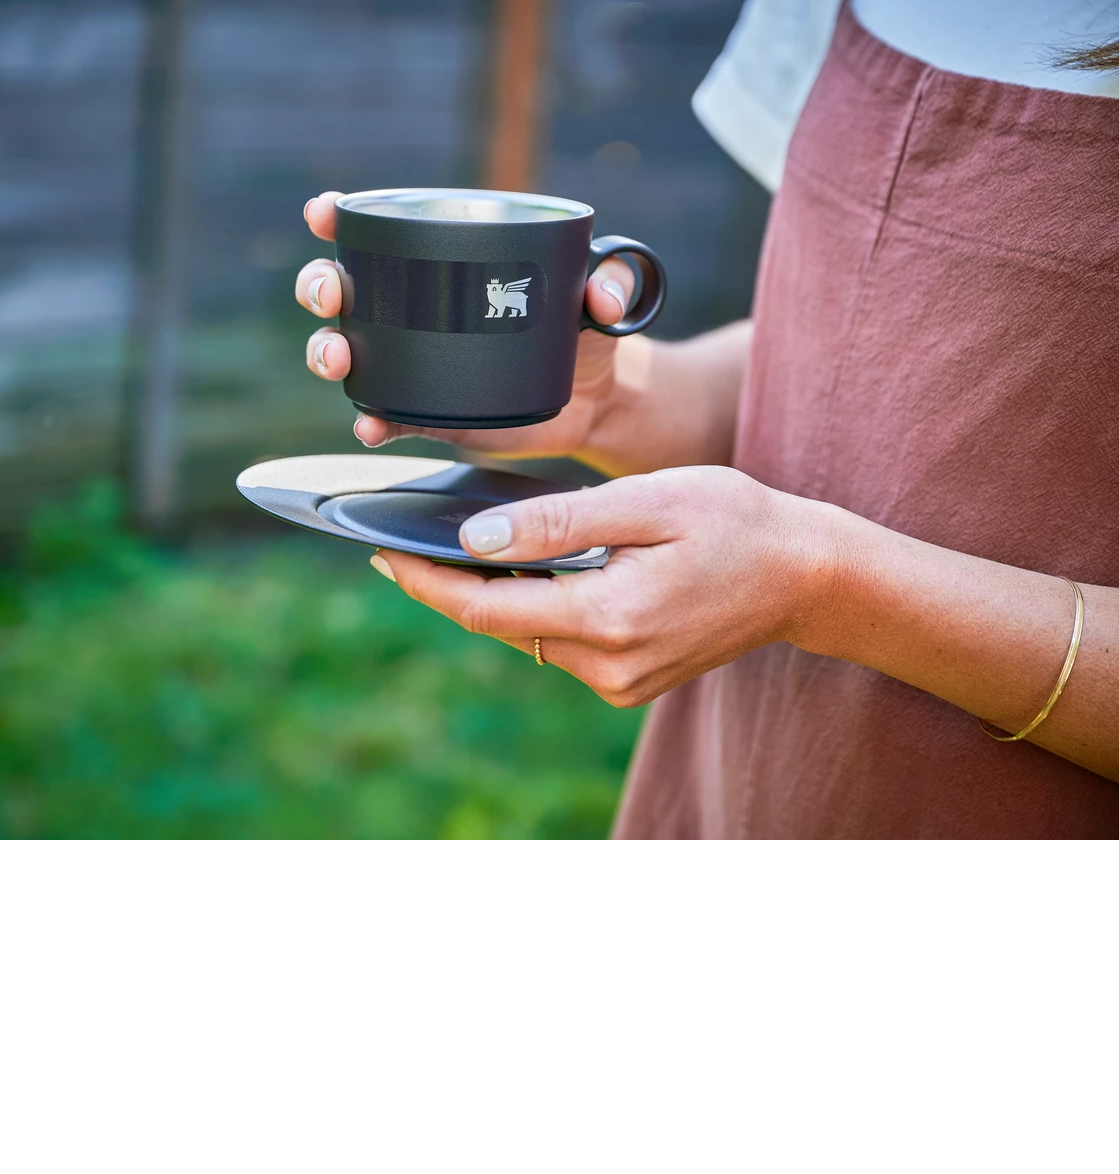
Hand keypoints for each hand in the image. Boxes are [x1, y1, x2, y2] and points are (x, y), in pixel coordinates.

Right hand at [295, 191, 636, 457]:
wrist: (597, 401)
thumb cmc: (587, 331)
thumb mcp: (601, 297)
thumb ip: (610, 283)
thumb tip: (602, 296)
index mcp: (441, 264)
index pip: (378, 233)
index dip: (339, 218)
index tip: (324, 211)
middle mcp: (411, 310)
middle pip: (341, 289)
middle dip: (318, 284)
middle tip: (330, 294)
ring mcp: (410, 363)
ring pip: (345, 352)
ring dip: (326, 351)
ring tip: (338, 357)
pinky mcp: (424, 413)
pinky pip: (383, 416)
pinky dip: (369, 420)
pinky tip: (369, 424)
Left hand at [366, 466, 827, 706]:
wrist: (805, 575)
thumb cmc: (735, 521)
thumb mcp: (649, 501)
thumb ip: (560, 522)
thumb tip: (476, 536)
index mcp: (609, 616)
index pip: (486, 606)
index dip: (424, 580)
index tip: (378, 550)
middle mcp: (608, 663)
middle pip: (498, 623)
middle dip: (448, 583)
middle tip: (401, 540)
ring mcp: (620, 680)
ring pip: (526, 633)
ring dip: (494, 591)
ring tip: (461, 543)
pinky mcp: (629, 681)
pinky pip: (558, 640)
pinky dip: (535, 604)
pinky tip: (526, 567)